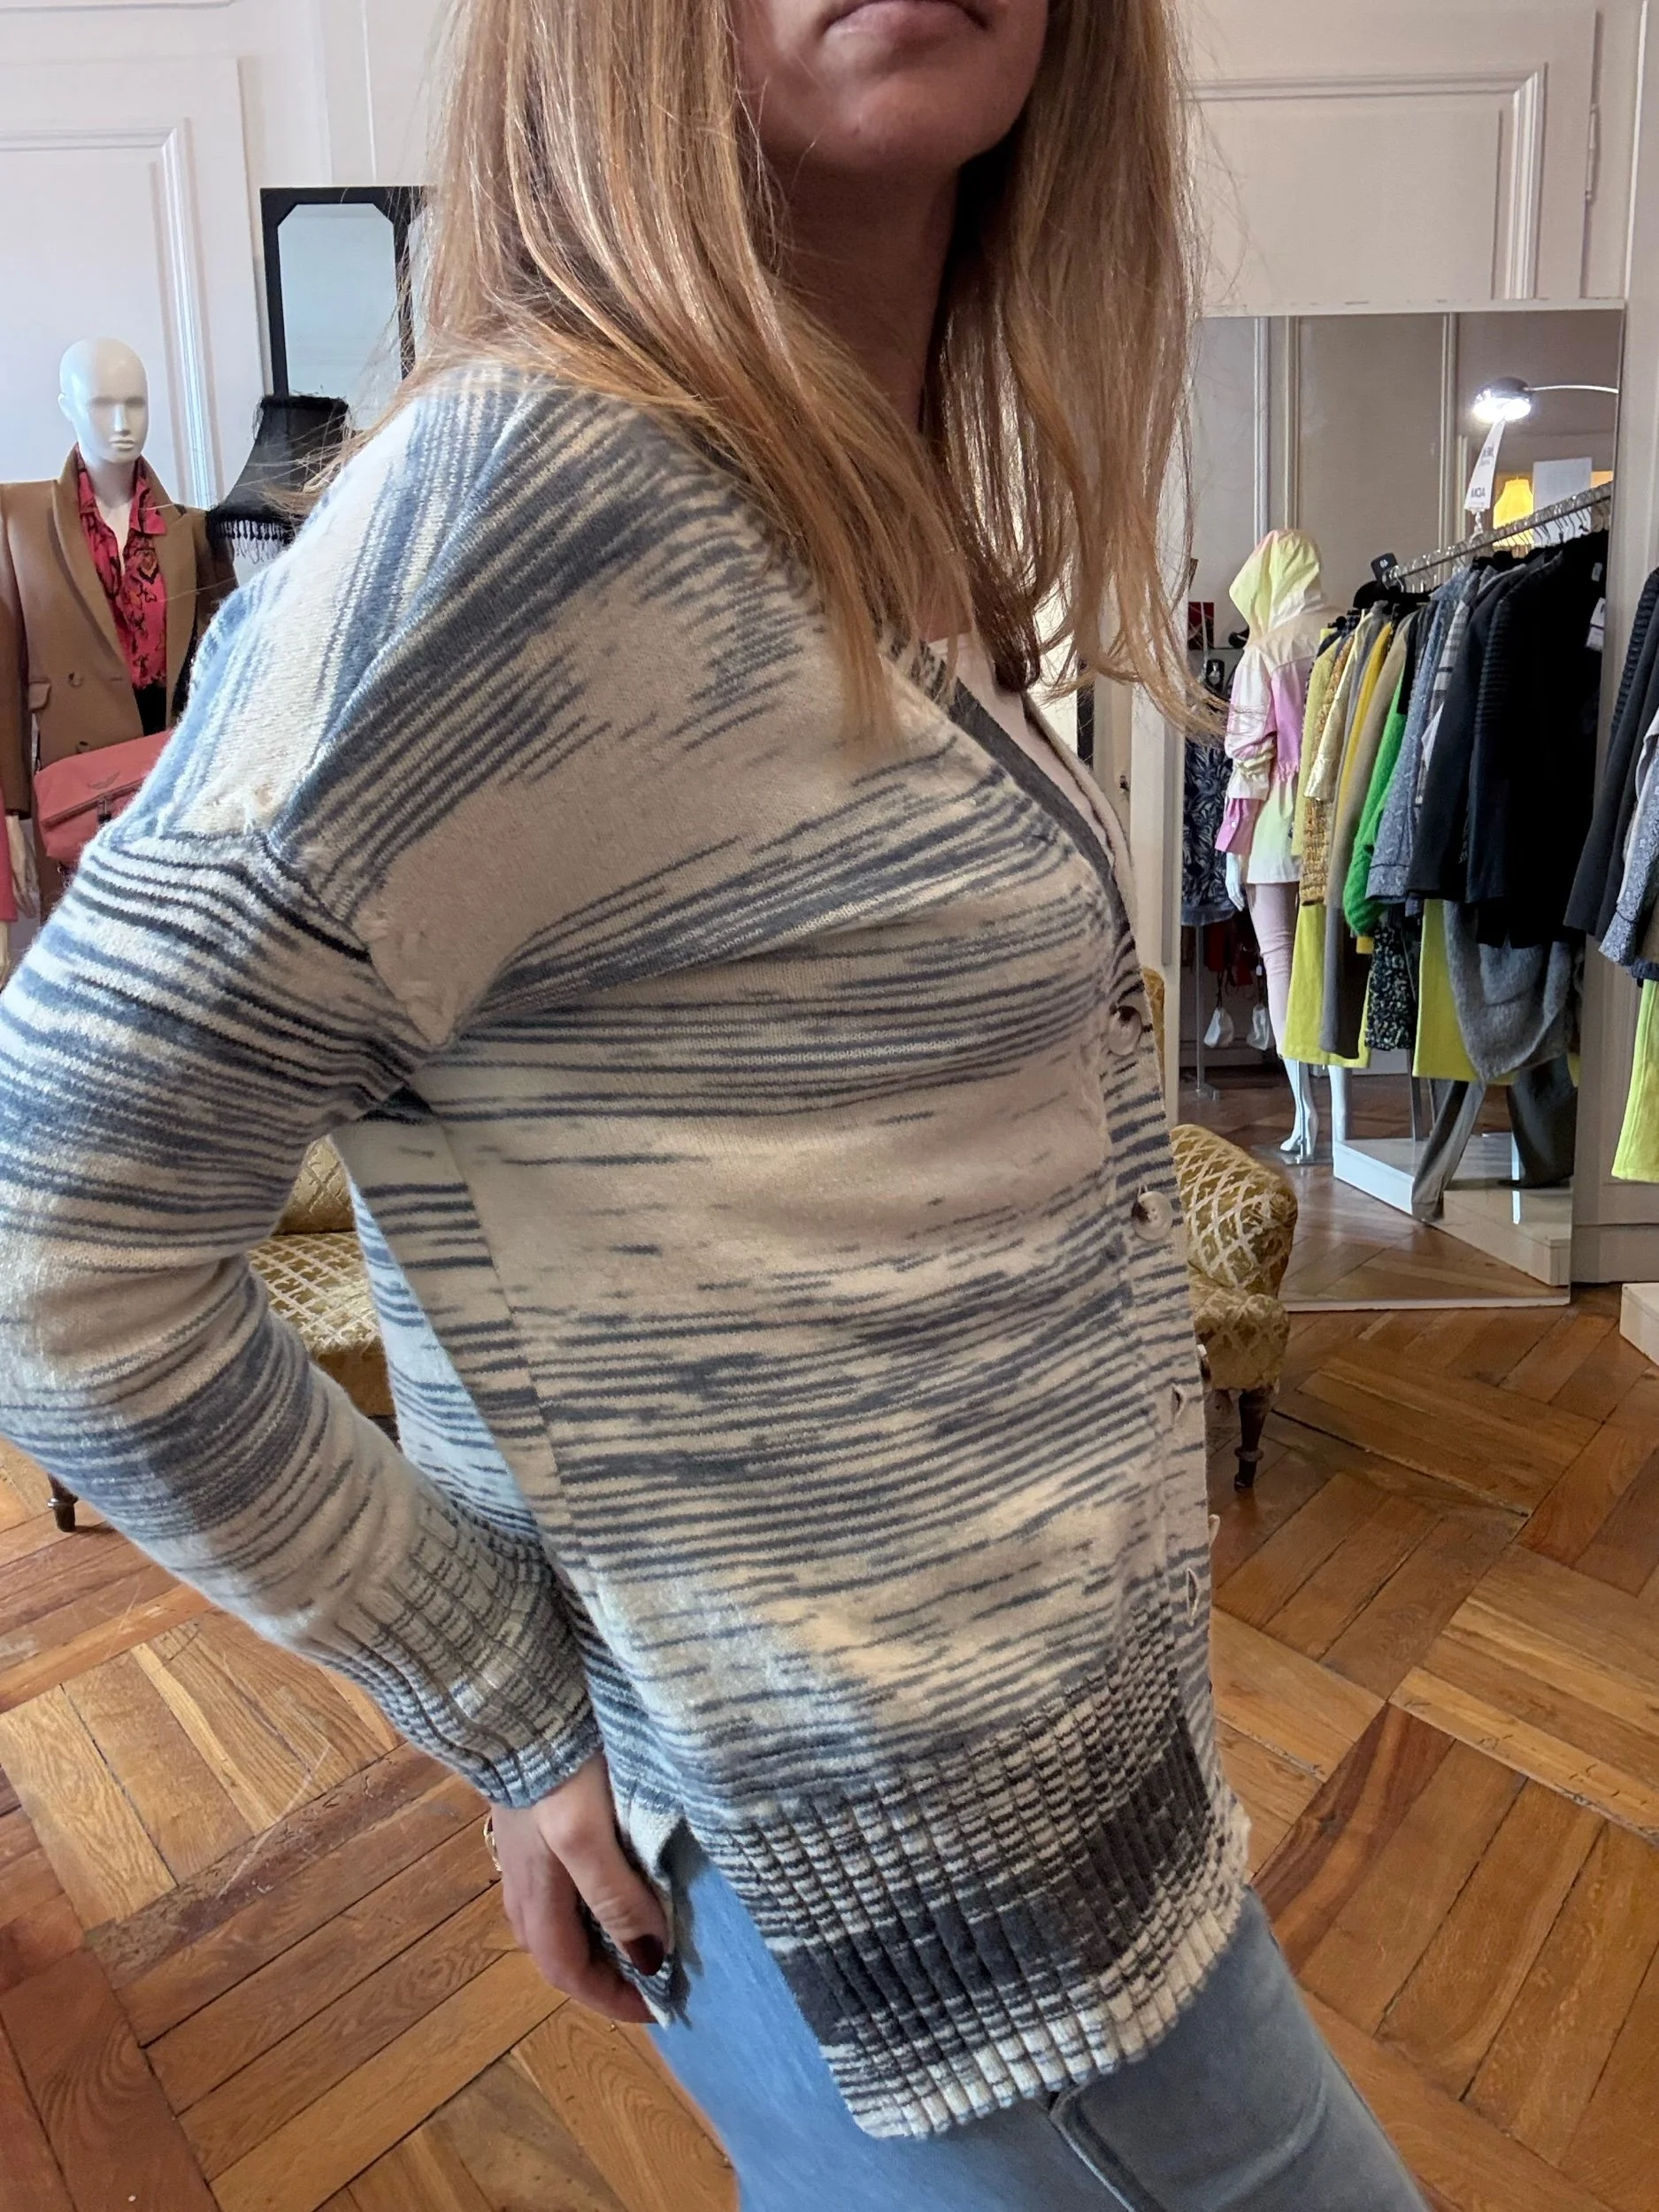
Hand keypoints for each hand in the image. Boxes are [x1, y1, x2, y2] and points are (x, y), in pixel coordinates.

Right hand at [493, 1754, 670, 2025]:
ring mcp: (526, 1855)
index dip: (612, 1999)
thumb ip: (615, 1897)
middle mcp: (523, 1887)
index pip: (569, 1975)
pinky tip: (622, 1881)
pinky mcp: (535, 1824)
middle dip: (608, 1975)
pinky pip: (564, 1887)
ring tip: (647, 1933)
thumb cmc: (557, 1773)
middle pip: (563, 1954)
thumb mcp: (587, 1837)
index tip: (659, 2008)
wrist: (521, 1702)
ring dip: (602, 1938)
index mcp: (534, 1901)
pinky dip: (596, 1903)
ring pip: (563, 1921)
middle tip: (660, 1976)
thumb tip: (649, 1960)